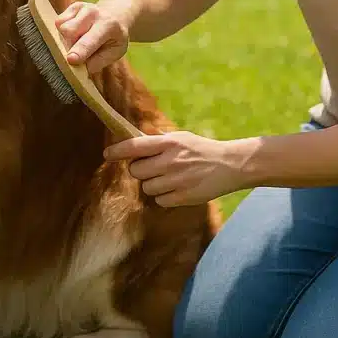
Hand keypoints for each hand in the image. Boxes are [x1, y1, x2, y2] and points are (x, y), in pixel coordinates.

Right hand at [55, 0, 129, 73]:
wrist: (115, 16)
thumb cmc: (114, 39)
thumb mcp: (115, 53)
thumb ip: (97, 62)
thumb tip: (78, 69)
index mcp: (108, 25)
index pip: (90, 41)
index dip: (79, 51)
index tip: (70, 59)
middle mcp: (94, 13)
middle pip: (69, 31)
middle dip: (69, 46)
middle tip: (78, 53)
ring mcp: (82, 7)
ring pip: (61, 26)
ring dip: (66, 39)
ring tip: (79, 41)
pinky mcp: (73, 7)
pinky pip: (59, 22)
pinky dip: (64, 32)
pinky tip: (76, 33)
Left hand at [103, 131, 254, 206]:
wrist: (230, 165)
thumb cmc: (202, 149)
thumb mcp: (181, 137)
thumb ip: (159, 141)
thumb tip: (135, 142)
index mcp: (169, 143)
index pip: (134, 146)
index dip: (117, 151)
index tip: (107, 154)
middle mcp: (170, 161)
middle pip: (136, 170)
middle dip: (140, 170)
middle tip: (152, 167)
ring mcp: (177, 180)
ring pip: (146, 187)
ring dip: (152, 184)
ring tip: (168, 178)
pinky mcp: (183, 197)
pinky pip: (159, 200)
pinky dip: (164, 196)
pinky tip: (176, 188)